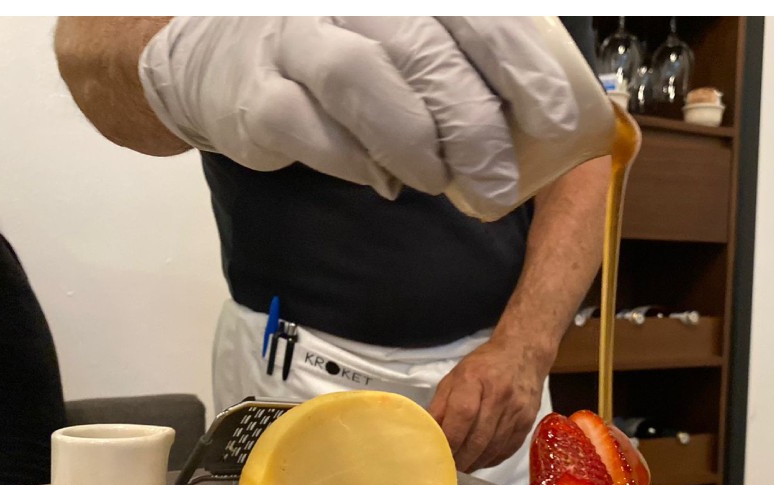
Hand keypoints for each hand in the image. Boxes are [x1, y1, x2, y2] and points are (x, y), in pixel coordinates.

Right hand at [138, 16, 581, 219]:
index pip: (473, 13)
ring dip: (411, 140)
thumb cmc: (334, 48)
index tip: (557, 118)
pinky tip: (380, 180)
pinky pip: (308, 127)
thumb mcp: (402, 39)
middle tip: (497, 178)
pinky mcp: (254, 92)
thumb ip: (457, 65)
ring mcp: (292, 38)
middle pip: (424, 49)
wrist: (217, 57)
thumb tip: (532, 124)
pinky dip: (355, 162)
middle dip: (472, 123)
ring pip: (359, 77)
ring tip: (434, 179)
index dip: (520, 65)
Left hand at [428, 339, 549, 473]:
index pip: (462, 415)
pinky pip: (506, 450)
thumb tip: (425, 434)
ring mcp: (517, 410)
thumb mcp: (454, 377)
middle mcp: (500, 395)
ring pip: (492, 448)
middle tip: (445, 469)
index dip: (449, 440)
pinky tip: (478, 460)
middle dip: (460, 459)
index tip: (437, 454)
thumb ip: (439, 406)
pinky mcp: (527, 423)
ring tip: (460, 468)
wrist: (523, 355)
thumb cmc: (483, 366)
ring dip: (474, 463)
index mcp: (476, 379)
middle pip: (478, 438)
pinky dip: (490, 460)